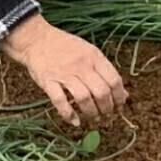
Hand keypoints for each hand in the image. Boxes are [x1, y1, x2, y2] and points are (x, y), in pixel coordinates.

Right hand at [0, 15, 129, 128]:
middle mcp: (81, 65)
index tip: (119, 107)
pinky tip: (75, 122)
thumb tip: (124, 94)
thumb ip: (105, 72)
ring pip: (84, 98)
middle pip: (101, 92)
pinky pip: (60, 101)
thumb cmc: (65, 46)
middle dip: (107, 108)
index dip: (119, 97)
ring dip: (91, 113)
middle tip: (106, 116)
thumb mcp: (89, 53)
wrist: (36, 39)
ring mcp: (64, 73)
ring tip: (93, 118)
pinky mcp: (48, 82)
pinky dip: (69, 115)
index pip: (114, 80)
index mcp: (94, 56)